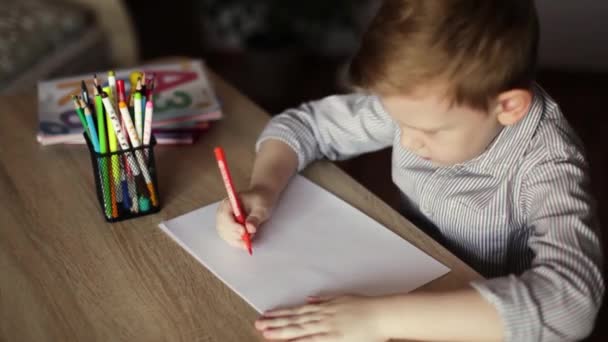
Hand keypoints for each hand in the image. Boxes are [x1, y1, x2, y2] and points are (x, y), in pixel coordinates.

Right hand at [215, 186, 275, 249]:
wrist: (261, 201)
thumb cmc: (260, 201)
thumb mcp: (261, 207)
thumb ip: (255, 217)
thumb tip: (250, 229)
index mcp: (228, 203)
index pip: (224, 215)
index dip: (232, 225)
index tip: (243, 231)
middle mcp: (222, 213)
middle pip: (222, 227)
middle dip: (235, 234)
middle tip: (249, 238)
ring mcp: (224, 222)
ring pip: (226, 235)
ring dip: (237, 240)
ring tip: (251, 237)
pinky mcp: (229, 230)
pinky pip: (230, 239)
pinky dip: (238, 242)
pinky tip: (246, 243)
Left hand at [255, 295, 387, 341]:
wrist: (381, 314)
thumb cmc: (365, 307)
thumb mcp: (342, 298)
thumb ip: (324, 300)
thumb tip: (309, 299)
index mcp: (323, 307)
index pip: (297, 311)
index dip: (280, 313)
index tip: (267, 315)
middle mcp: (322, 316)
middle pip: (294, 320)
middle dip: (275, 323)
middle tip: (258, 324)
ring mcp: (327, 328)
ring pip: (299, 330)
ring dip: (282, 331)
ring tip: (266, 332)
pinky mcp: (333, 338)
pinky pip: (312, 341)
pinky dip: (299, 341)